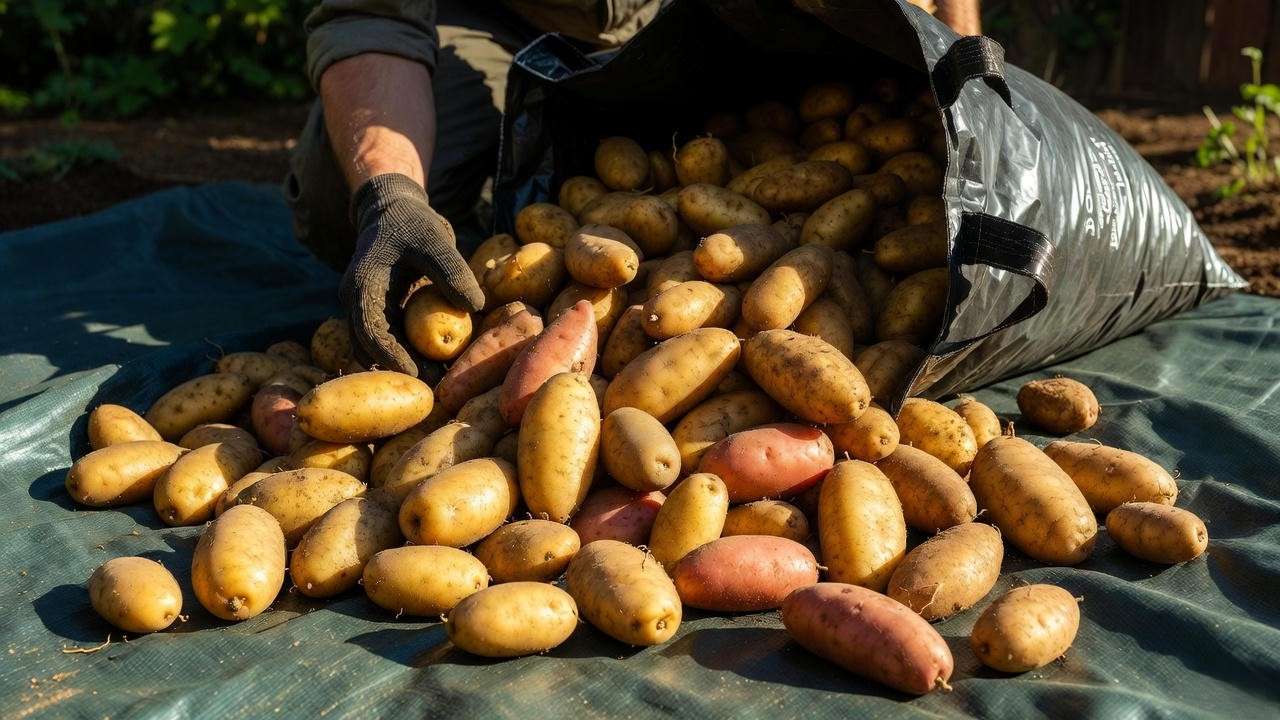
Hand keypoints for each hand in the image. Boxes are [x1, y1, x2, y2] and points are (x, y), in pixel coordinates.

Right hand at [341, 173, 484, 374]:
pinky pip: (390, 342)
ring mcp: (366, 310)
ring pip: (377, 349)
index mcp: (362, 285)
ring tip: (437, 381)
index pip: (370, 330)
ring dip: (403, 366)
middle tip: (432, 389)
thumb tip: (475, 307)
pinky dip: (408, 355)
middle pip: (370, 348)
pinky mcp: (379, 314)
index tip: (417, 375)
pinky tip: (435, 366)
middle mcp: (357, 302)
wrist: (393, 211)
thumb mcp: (436, 239)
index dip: (392, 356)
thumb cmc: (414, 222)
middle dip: (398, 370)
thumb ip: (452, 270)